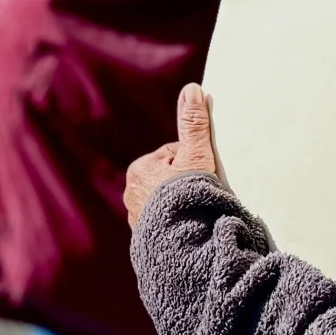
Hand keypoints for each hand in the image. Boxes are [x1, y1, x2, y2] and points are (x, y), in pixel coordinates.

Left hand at [124, 84, 218, 227]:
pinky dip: (178, 223)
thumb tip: (191, 89)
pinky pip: (166, 222)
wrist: (185, 246)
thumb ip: (194, 124)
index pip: (174, 154)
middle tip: (203, 196)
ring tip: (198, 214)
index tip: (203, 176)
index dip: (194, 163)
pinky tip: (191, 229)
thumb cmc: (191, 197)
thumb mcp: (196, 155)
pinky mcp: (146, 238)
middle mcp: (131, 193)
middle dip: (187, 184)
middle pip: (170, 178)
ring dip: (183, 204)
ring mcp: (137, 218)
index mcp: (140, 169)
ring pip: (168, 200)